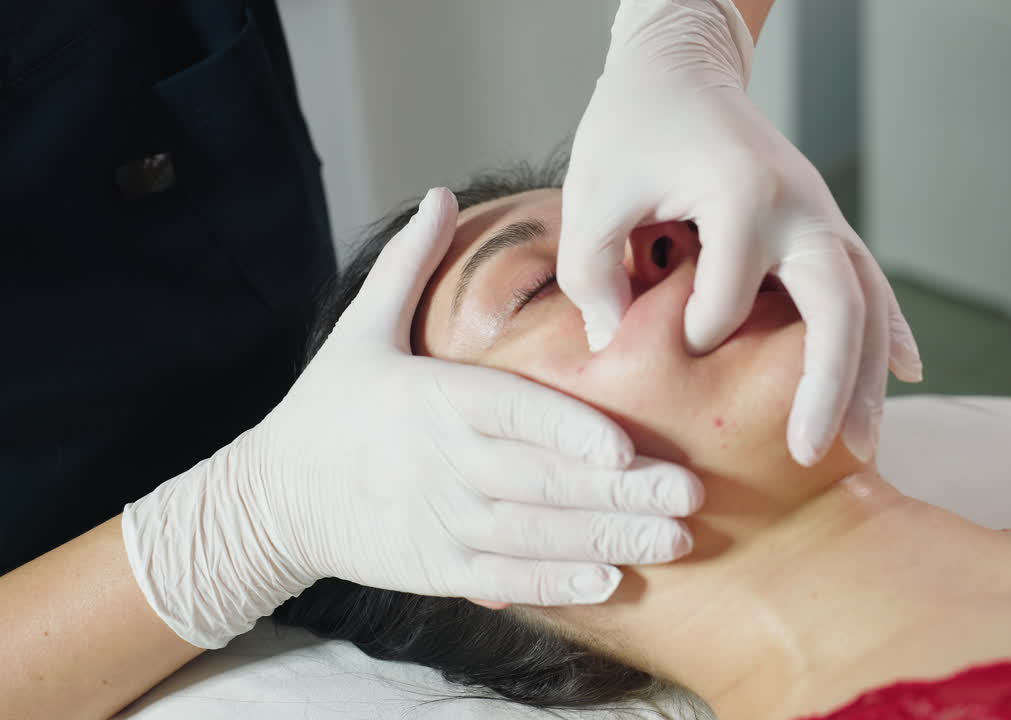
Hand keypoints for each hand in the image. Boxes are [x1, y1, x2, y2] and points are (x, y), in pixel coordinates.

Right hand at [124, 189, 702, 648]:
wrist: (273, 498)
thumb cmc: (329, 406)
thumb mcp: (360, 328)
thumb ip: (408, 263)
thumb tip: (442, 192)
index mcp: (432, 399)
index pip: (510, 412)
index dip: (567, 433)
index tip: (624, 448)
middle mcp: (442, 463)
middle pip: (540, 481)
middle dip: (620, 493)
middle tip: (690, 493)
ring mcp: (441, 523)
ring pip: (536, 536)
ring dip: (608, 540)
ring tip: (675, 540)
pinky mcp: (437, 570)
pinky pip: (505, 579)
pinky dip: (556, 585)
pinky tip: (610, 583)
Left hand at [558, 0, 921, 466]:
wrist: (681, 66)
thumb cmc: (633, 125)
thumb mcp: (592, 190)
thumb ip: (592, 273)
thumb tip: (613, 348)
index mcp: (742, 192)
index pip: (727, 294)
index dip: (693, 329)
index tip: (662, 338)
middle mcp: (799, 205)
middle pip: (838, 305)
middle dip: (827, 385)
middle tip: (812, 453)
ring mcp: (821, 214)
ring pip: (867, 302)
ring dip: (867, 375)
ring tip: (862, 443)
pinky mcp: (823, 223)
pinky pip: (870, 281)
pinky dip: (889, 328)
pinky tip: (907, 372)